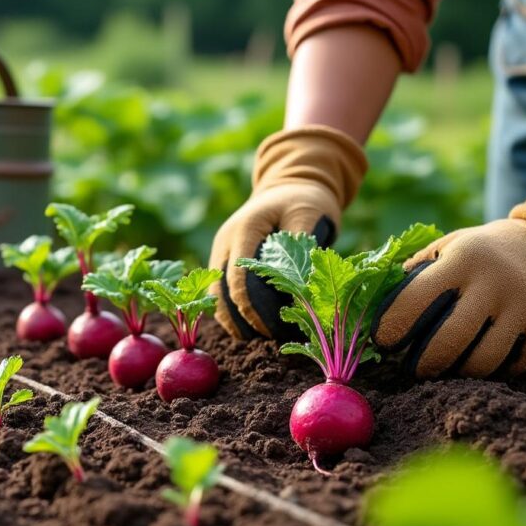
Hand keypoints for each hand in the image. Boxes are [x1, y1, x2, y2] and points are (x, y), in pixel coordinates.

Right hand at [210, 126, 366, 338]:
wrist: (289, 185)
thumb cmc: (304, 200)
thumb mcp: (310, 214)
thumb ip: (303, 245)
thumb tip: (301, 285)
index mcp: (244, 230)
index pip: (238, 278)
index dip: (250, 308)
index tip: (269, 329)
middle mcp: (226, 242)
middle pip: (219, 291)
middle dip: (239, 319)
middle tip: (263, 341)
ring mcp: (221, 251)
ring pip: (215, 294)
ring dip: (231, 319)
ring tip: (255, 340)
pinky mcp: (224, 260)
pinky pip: (221, 290)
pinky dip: (231, 311)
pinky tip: (248, 328)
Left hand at [372, 170, 525, 377]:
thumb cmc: (481, 253)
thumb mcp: (447, 247)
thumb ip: (414, 274)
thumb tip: (371, 309)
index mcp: (462, 260)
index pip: (414, 301)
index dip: (391, 328)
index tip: (382, 343)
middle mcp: (494, 283)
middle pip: (448, 342)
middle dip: (422, 365)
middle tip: (411, 369)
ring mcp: (524, 308)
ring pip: (481, 364)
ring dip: (455, 374)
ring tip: (443, 370)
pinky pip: (509, 367)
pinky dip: (489, 373)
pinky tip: (474, 364)